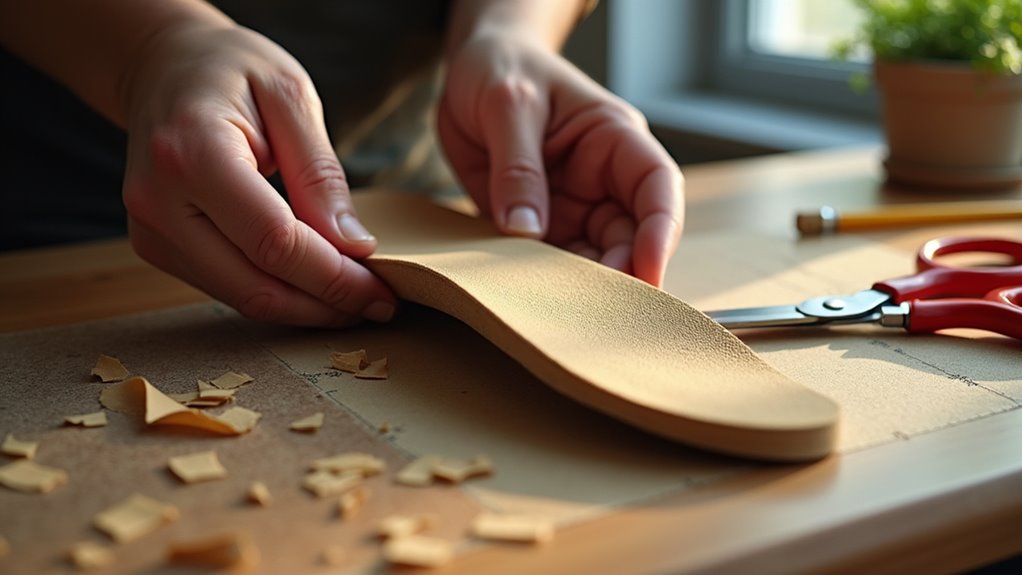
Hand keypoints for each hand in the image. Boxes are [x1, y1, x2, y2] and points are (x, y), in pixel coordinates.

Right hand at [120, 21, 395, 325]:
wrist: (163, 65)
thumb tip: (353, 247)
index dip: (334, 277)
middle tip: (379, 306)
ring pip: (241, 296)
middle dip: (326, 305)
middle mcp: (159, 200)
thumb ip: (320, 174)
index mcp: (192, 152)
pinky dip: (276, 293)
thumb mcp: (291, 96)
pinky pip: (226, 286)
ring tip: (355, 299)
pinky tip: (313, 285)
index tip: (383, 290)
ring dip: (304, 308)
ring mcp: (150, 229)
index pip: (274, 241)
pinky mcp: (155, 245)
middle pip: (256, 284)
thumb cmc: (231, 70)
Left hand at [437, 32, 683, 285]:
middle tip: (596, 306)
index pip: (657, 186)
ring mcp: (574, 208)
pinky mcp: (542, 228)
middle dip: (621, 273)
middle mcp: (603, 179)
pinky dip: (544, 284)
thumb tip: (526, 230)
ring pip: (595, 259)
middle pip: (631, 236)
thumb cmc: (501, 68)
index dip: (661, 230)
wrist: (469, 72)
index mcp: (614, 138)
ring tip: (560, 309)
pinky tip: (531, 299)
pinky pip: (550, 264)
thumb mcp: (507, 103)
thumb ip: (517, 165)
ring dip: (582, 287)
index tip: (648, 269)